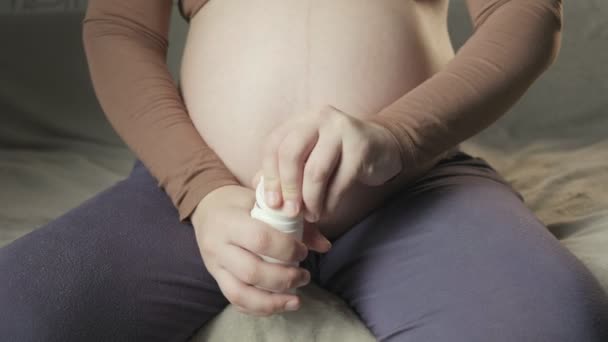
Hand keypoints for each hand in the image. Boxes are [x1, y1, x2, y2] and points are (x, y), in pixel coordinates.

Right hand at [191, 185, 311, 315]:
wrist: (207, 208)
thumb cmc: (241, 202)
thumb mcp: (265, 202)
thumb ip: (295, 221)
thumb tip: (325, 245)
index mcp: (230, 221)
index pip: (259, 239)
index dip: (286, 249)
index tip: (303, 251)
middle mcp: (217, 246)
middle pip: (252, 272)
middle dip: (284, 279)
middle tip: (304, 276)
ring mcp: (214, 266)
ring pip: (240, 294)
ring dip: (272, 302)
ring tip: (296, 300)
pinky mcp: (216, 279)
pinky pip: (236, 301)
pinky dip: (260, 308)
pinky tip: (279, 305)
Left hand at [257, 104, 402, 221]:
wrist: (383, 148)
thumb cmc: (339, 157)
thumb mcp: (310, 157)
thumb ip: (285, 171)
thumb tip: (261, 192)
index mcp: (301, 120)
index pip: (274, 145)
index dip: (269, 176)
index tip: (272, 203)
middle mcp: (319, 118)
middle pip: (290, 153)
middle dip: (288, 188)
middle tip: (290, 212)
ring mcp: (342, 129)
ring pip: (315, 171)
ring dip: (310, 200)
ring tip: (312, 215)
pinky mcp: (362, 146)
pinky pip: (340, 182)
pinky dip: (330, 203)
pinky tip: (327, 211)